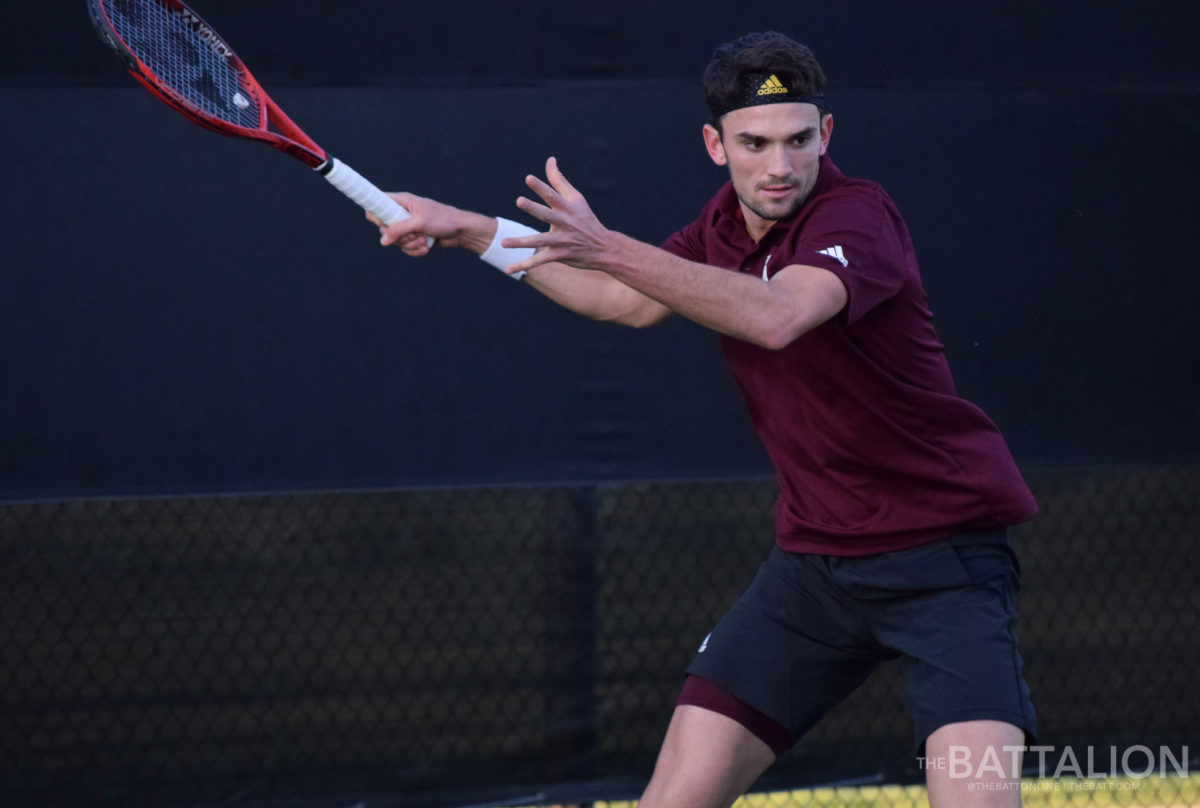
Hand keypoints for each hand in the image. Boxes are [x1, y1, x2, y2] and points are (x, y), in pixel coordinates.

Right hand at [367, 193, 472, 256]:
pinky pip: (406, 248)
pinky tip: (426, 247)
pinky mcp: (414, 237)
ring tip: (424, 241)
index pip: (378, 203)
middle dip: (399, 237)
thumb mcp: (419, 222)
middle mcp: (402, 213)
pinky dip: (415, 250)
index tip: (383, 224)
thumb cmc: (443, 220)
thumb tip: (383, 241)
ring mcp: (408, 226)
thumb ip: (399, 230)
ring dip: (410, 245)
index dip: (376, 214)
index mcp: (402, 201)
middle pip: (385, 228)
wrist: (461, 231)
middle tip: (413, 235)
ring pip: (396, 241)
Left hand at [502, 157, 614, 274]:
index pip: (552, 195)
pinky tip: (508, 270)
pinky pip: (539, 261)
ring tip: (503, 242)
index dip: (540, 187)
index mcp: (567, 207)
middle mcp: (564, 223)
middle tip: (519, 201)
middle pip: (546, 214)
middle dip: (533, 208)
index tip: (529, 178)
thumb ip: (559, 180)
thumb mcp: (576, 198)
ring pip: (539, 240)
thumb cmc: (586, 220)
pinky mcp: (560, 255)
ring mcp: (562, 240)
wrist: (604, 248)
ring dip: (521, 242)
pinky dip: (524, 265)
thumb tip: (550, 159)